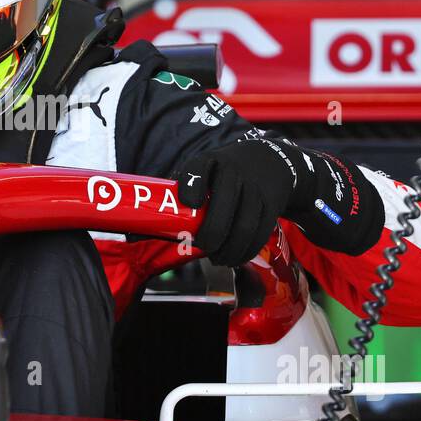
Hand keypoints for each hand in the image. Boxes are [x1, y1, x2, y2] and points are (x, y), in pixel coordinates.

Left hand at [174, 137, 300, 265]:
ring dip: (230, 250)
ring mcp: (256, 188)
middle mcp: (234, 172)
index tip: (190, 204)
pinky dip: (246, 251)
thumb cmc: (224, 172)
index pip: (198, 169)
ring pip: (245, 226)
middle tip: (203, 247)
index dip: (192, 187)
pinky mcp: (272, 204)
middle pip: (224, 206)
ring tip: (219, 259)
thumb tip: (148, 228)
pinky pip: (260, 233)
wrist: (271, 161)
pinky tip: (235, 258)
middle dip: (212, 235)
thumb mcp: (206, 168)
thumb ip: (184, 190)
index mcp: (210, 161)